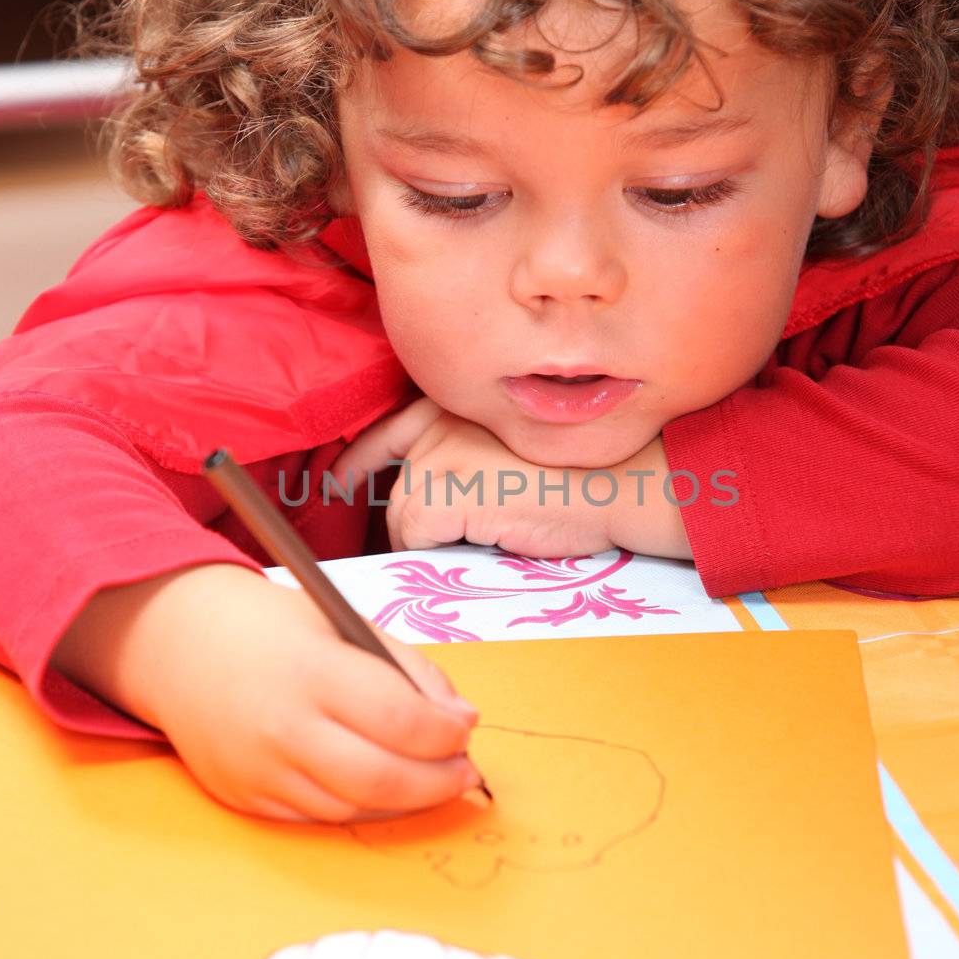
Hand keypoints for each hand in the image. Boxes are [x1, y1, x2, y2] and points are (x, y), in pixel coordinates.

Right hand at [51, 563, 483, 823]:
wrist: (178, 645)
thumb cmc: (272, 628)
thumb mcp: (346, 623)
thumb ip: (408, 670)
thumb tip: (458, 721)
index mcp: (312, 671)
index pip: (402, 720)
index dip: (447, 734)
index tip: (466, 728)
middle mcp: (283, 727)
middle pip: (384, 780)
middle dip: (440, 782)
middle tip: (465, 771)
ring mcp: (260, 771)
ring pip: (355, 810)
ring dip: (406, 802)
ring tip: (431, 780)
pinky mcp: (246, 799)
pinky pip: (319, 819)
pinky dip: (360, 809)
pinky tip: (382, 789)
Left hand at [334, 397, 692, 559]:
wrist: (621, 482)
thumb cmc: (582, 478)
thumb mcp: (513, 454)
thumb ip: (468, 464)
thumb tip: (428, 512)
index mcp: (459, 406)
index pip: (388, 431)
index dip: (358, 461)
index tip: (337, 482)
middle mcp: (443, 421)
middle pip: (398, 489)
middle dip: (406, 527)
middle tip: (427, 551)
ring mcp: (442, 453)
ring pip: (403, 518)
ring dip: (430, 545)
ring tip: (479, 546)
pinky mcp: (449, 487)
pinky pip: (415, 535)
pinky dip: (436, 552)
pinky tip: (480, 544)